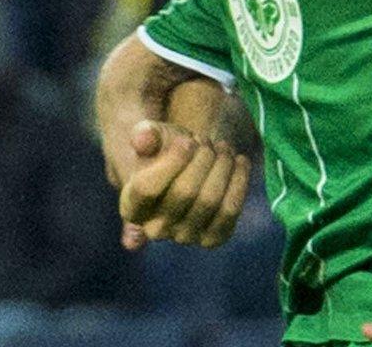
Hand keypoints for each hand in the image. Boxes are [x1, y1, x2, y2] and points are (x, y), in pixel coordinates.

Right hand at [109, 118, 250, 249]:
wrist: (193, 166)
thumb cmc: (168, 150)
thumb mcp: (154, 136)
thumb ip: (145, 134)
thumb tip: (142, 140)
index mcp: (131, 206)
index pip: (147, 189)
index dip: (171, 161)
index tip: (187, 140)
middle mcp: (154, 229)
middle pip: (184, 192)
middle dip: (202, 158)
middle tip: (206, 141)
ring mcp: (185, 237)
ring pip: (209, 200)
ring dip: (222, 166)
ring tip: (222, 148)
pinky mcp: (212, 238)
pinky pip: (230, 211)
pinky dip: (239, 181)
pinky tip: (240, 160)